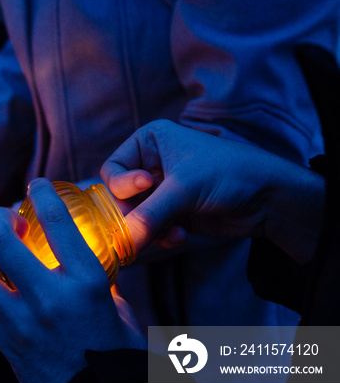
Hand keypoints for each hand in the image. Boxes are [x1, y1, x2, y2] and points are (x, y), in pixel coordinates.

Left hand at [0, 178, 144, 382]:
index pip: (57, 223)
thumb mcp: (117, 306)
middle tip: (4, 219)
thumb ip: (96, 277)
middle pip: (0, 238)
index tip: (36, 184)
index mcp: (87, 283)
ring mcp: (22, 321)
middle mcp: (49, 297)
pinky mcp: (5, 342)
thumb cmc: (117, 354)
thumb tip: (77, 254)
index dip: (42, 194)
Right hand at [101, 119, 323, 260]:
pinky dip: (162, 236)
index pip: (112, 169)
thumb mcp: (183, 189)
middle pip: (120, 197)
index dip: (122, 185)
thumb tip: (120, 241)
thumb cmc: (229, 174)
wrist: (270, 198)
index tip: (147, 187)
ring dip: (149, 229)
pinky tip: (180, 237)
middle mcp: (151, 163)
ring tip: (171, 233)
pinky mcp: (173, 212)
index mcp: (150, 141)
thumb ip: (147, 215)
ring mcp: (162, 190)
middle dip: (134, 215)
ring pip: (134, 216)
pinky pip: (151, 228)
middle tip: (143, 227)